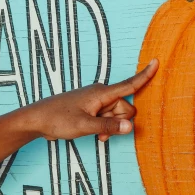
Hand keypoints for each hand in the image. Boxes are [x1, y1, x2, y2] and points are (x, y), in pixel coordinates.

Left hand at [30, 59, 157, 141]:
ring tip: (94, 131)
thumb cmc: (58, 119)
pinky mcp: (92, 109)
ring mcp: (96, 102)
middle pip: (126, 108)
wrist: (38, 120)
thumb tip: (130, 127)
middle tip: (100, 128)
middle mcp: (101, 94)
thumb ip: (108, 126)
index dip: (145, 74)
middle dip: (120, 121)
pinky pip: (109, 119)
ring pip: (118, 116)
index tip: (157, 60)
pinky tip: (96, 133)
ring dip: (111, 126)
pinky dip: (106, 127)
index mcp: (101, 93)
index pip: (129, 84)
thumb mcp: (84, 125)